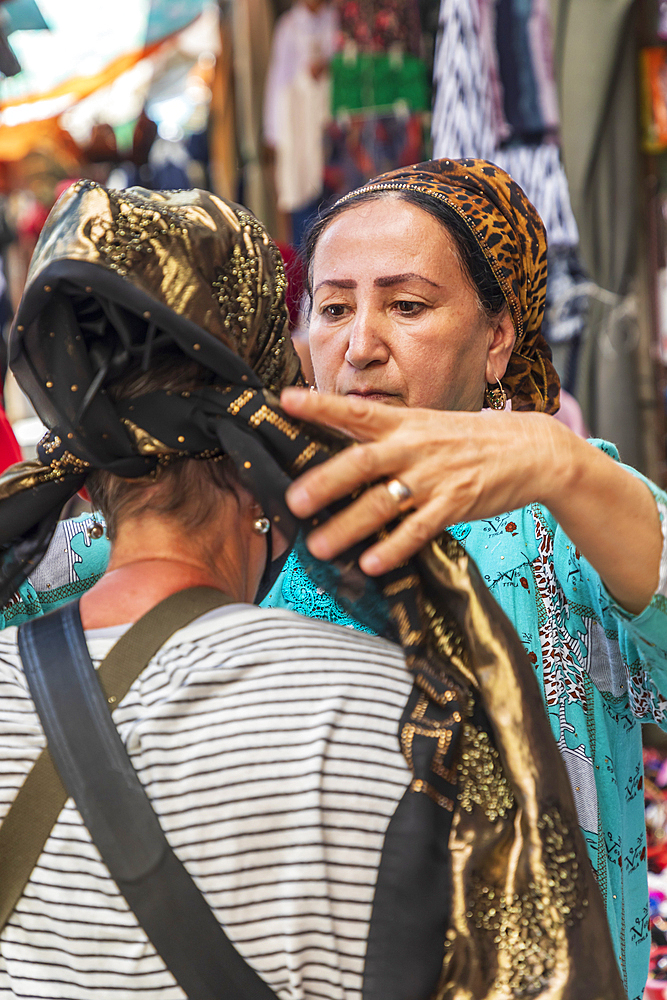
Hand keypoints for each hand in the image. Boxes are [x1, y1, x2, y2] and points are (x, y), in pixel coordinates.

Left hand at [280, 388, 551, 575]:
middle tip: (293, 502)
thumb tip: (338, 446)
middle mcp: (414, 447)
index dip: (319, 406)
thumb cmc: (468, 441)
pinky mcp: (455, 505)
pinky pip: (418, 530)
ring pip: (383, 503)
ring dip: (348, 526)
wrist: (530, 450)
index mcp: (405, 423)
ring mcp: (434, 477)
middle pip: (360, 462)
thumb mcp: (427, 426)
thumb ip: (387, 436)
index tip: (285, 401)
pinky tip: (371, 563)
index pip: (356, 412)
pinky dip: (394, 548)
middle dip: (324, 483)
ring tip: (319, 546)